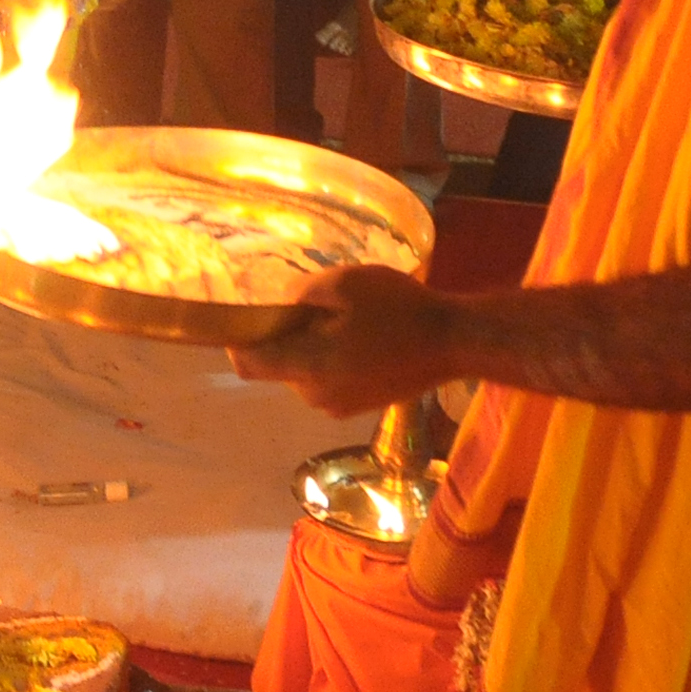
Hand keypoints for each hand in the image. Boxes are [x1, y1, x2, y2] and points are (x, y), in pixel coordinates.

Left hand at [229, 264, 468, 416]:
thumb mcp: (343, 284)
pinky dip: (331, 358)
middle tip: (316, 306)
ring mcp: (339, 406)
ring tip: (347, 318)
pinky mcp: (358, 406)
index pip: (249, 364)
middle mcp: (317, 397)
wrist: (453, 341)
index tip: (247, 315)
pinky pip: (327, 379)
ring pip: (304, 372)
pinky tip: (362, 336)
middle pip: (279, 366)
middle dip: (286, 336)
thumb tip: (281, 308)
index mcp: (308, 368)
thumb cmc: (397, 308)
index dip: (237, 339)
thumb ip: (300, 296)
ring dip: (311, 346)